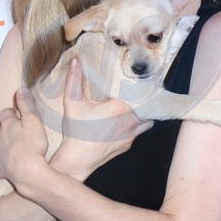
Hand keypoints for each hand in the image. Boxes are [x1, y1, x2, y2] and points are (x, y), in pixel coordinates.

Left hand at [0, 87, 48, 185]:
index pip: (5, 113)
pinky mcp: (2, 170)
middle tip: (5, 125)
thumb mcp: (34, 119)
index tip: (17, 111)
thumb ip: (27, 104)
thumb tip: (21, 88)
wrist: (28, 170)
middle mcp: (0, 139)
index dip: (10, 111)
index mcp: (8, 125)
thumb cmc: (33, 144)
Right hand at [52, 58, 152, 180]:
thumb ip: (74, 80)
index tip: (142, 78)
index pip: (140, 93)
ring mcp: (131, 134)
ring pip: (148, 119)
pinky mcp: (128, 144)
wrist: (78, 159)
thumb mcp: (72, 103)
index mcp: (118, 108)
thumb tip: (75, 61)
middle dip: (146, 97)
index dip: (143, 85)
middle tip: (142, 88)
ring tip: (138, 103)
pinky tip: (128, 119)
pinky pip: (139, 130)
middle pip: (148, 105)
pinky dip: (137, 123)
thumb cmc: (76, 131)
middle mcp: (129, 121)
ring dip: (144, 111)